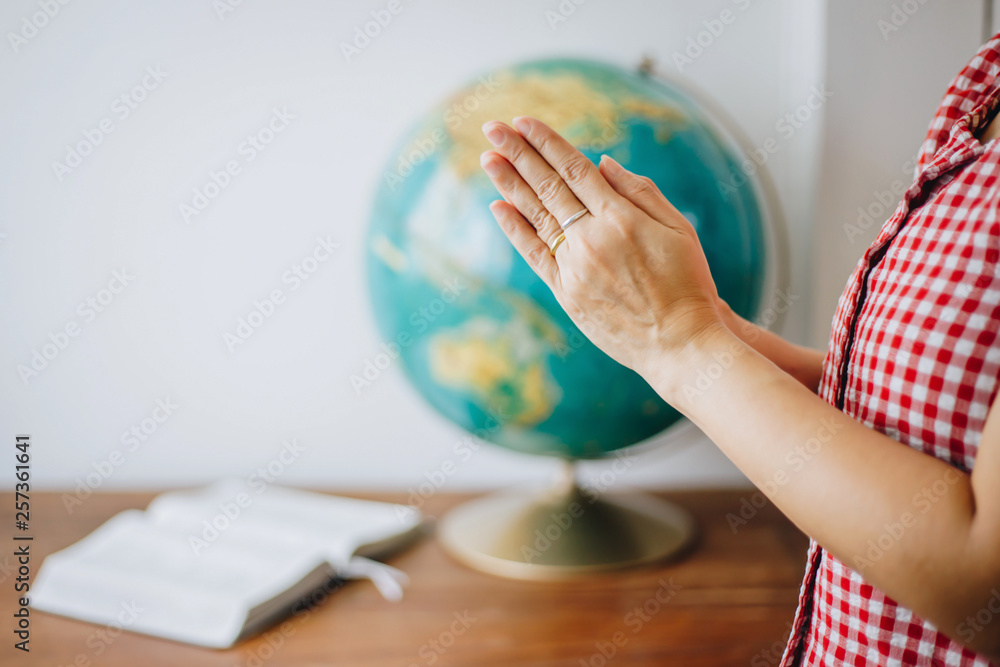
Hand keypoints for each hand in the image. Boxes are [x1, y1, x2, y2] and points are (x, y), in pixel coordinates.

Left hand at [480, 116, 726, 379]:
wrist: (679, 344)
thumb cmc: (687, 284)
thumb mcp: (677, 229)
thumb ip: (640, 192)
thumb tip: (602, 163)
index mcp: (621, 217)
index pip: (575, 168)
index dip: (546, 143)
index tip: (524, 122)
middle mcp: (592, 238)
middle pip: (548, 186)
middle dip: (518, 153)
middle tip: (492, 129)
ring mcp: (575, 266)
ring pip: (536, 216)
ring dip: (509, 184)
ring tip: (487, 159)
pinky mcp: (566, 293)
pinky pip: (534, 254)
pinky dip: (515, 229)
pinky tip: (499, 206)